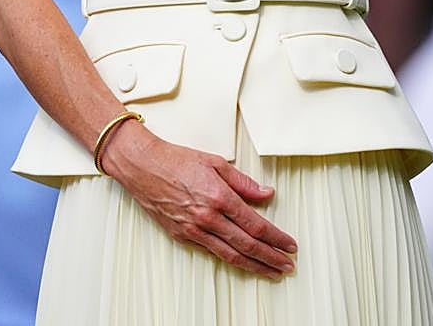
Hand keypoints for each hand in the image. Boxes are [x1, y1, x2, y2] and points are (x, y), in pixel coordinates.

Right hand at [101, 119, 297, 278]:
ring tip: (271, 272)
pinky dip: (230, 260)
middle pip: (247, 245)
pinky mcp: (182, 236)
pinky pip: (211, 252)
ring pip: (230, 255)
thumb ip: (243, 182)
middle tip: (287, 266)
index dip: (276, 238)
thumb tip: (266, 193)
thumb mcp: (215, 162)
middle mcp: (208, 217)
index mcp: (220, 196)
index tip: (289, 245)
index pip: (256, 225)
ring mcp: (194, 230)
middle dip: (271, 258)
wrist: (143, 166)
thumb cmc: (176, 160)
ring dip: (254, 266)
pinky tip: (242, 263)